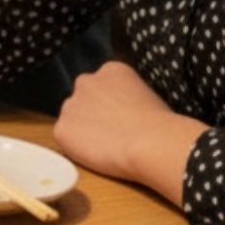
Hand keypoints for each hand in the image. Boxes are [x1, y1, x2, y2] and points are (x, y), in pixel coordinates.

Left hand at [54, 61, 205, 205]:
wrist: (153, 144)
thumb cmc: (162, 125)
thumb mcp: (148, 97)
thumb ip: (127, 96)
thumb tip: (123, 110)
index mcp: (110, 70)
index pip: (103, 85)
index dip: (113, 104)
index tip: (123, 117)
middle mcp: (85, 82)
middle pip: (84, 98)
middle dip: (93, 112)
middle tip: (112, 132)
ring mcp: (70, 105)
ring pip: (72, 118)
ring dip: (83, 129)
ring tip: (107, 145)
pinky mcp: (61, 129)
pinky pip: (65, 139)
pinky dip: (76, 148)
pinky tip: (97, 154)